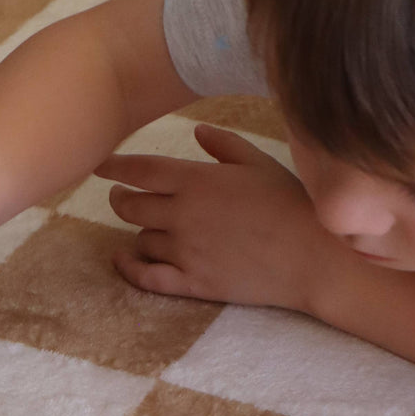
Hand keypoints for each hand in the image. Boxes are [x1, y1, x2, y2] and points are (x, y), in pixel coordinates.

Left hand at [97, 123, 332, 313]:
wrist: (313, 259)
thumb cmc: (291, 206)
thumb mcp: (260, 164)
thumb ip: (224, 145)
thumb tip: (197, 132)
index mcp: (197, 181)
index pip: (140, 170)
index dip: (115, 167)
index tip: (101, 166)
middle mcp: (183, 216)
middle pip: (130, 207)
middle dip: (120, 200)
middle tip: (120, 197)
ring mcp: (186, 252)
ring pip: (141, 240)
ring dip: (141, 232)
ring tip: (149, 228)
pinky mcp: (193, 283)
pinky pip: (147, 277)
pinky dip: (129, 268)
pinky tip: (122, 260)